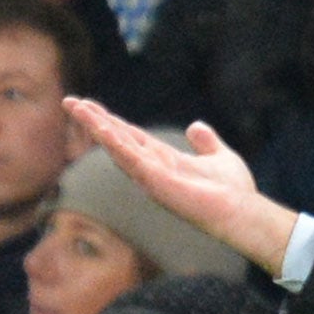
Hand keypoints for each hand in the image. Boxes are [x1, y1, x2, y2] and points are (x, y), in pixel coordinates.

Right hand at [62, 100, 300, 273]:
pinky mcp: (158, 182)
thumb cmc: (234, 192)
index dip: (110, 122)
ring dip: (97, 128)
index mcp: (164, 160)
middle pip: (117, 140)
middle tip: (69, 101)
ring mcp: (152, 177)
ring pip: (118, 148)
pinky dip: (117, 145)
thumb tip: (196, 126)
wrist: (243, 212)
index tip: (89, 106)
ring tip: (78, 108)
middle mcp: (153, 169)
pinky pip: (133, 160)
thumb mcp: (220, 158)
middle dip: (93, 121)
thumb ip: (206, 143)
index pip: (130, 137)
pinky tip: (102, 129)